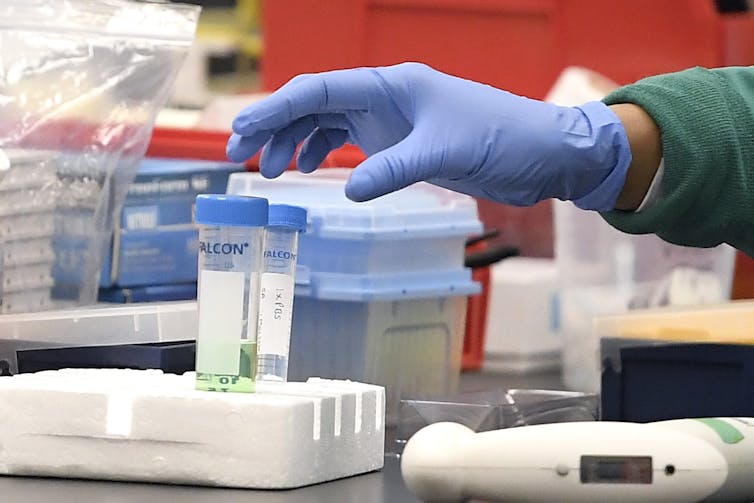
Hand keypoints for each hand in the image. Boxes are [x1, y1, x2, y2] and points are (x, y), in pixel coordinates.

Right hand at [227, 62, 631, 209]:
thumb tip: (347, 191)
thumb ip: (395, 169)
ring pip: (326, 124)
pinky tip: (310, 170)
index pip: (319, 89)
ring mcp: (390, 121)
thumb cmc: (504, 138)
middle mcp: (384, 98)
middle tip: (240, 157)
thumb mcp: (448, 152)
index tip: (242, 131)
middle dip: (274, 127)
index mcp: (391, 85)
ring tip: (269, 171)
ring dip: (294, 143)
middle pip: (313, 105)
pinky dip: (323, 154)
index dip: (275, 109)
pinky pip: (348, 144)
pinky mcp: (400, 144)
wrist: (542, 155)